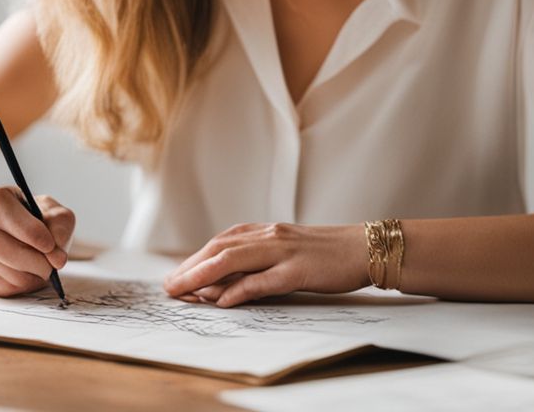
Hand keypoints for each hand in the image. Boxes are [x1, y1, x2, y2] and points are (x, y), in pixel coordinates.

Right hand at [0, 186, 74, 296]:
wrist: (1, 225)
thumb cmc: (31, 217)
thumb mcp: (51, 211)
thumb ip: (60, 227)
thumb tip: (58, 259)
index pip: (24, 228)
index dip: (44, 241)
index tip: (52, 248)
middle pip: (13, 256)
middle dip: (39, 265)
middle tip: (51, 266)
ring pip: (10, 277)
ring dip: (32, 278)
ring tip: (38, 269)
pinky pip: (2, 290)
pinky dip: (19, 288)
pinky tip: (23, 274)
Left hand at [163, 222, 369, 307]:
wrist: (364, 249)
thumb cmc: (326, 255)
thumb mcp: (287, 252)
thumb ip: (259, 262)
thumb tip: (226, 283)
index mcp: (266, 231)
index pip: (221, 243)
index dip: (195, 259)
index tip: (176, 276)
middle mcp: (269, 236)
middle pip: (219, 249)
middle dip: (190, 268)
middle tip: (168, 286)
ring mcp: (283, 252)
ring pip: (233, 260)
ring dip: (203, 276)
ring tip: (183, 292)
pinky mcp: (298, 271)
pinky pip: (262, 281)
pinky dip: (238, 290)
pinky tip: (221, 301)